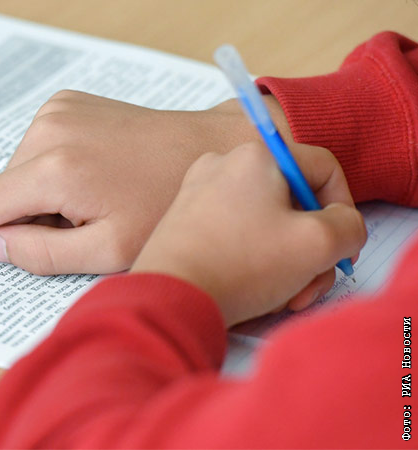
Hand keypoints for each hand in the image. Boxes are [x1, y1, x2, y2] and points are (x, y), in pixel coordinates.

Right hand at [0, 90, 287, 274]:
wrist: (211, 149)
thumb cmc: (169, 203)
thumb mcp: (109, 249)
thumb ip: (41, 253)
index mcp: (55, 168)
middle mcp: (48, 129)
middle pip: (6, 194)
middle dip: (30, 220)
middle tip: (86, 227)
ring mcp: (58, 110)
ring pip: (23, 175)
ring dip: (46, 199)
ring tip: (100, 201)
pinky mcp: (68, 104)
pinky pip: (40, 153)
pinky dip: (54, 175)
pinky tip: (96, 178)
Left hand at [131, 142, 366, 326]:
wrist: (171, 296)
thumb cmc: (240, 265)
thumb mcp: (317, 244)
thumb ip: (349, 226)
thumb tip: (343, 225)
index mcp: (257, 155)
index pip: (323, 169)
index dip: (345, 209)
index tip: (342, 249)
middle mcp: (224, 165)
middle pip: (293, 202)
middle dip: (311, 249)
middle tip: (311, 284)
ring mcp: (199, 192)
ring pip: (265, 223)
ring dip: (284, 262)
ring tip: (281, 297)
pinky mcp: (185, 221)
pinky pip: (235, 234)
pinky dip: (252, 261)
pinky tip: (252, 292)